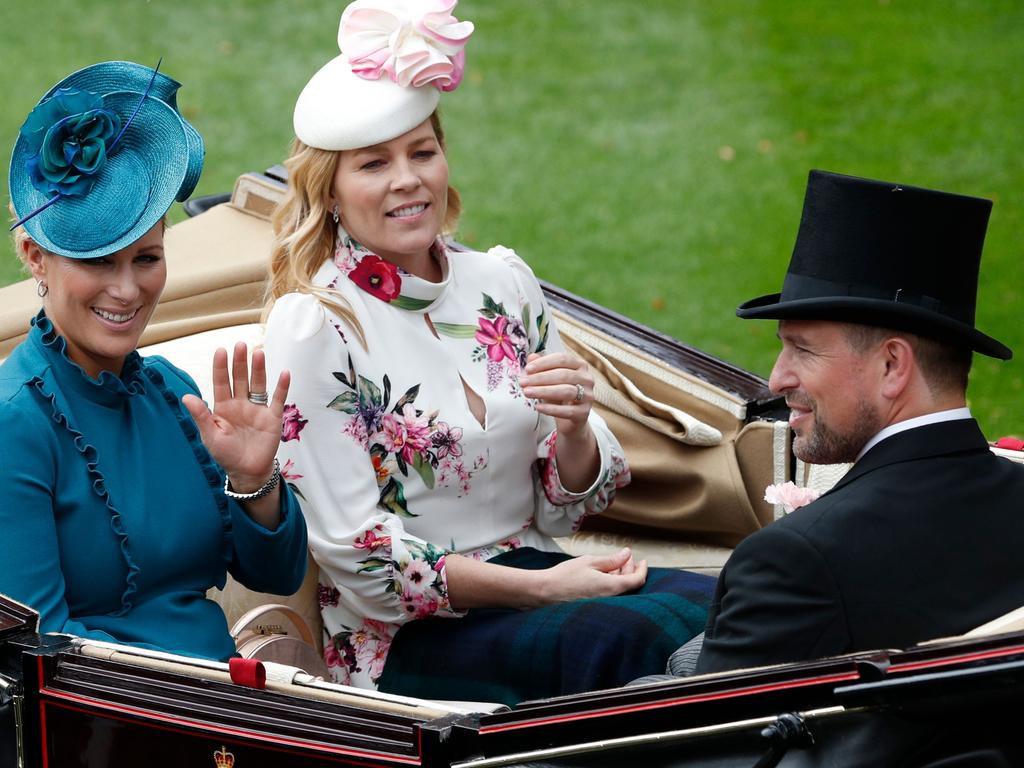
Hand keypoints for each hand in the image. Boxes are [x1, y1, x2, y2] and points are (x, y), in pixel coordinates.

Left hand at [182, 342, 290, 492]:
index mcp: (223, 407)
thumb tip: (186, 397)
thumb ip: (201, 416)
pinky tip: (284, 373)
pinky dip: (282, 387)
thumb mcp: (210, 436)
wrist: (248, 472)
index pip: (221, 382)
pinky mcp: (273, 417)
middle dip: (240, 362)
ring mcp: (257, 409)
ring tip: (258, 352)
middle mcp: (240, 404)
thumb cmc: (226, 455)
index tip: (221, 350)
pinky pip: (278, 399)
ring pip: (258, 384)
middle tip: (240, 345)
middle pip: (240, 378)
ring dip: (259, 369)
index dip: (221, 367)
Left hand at [519, 352, 593, 438]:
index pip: (562, 359)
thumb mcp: (548, 379)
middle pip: (563, 375)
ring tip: (527, 392)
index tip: (527, 369)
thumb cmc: (558, 394)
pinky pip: (567, 411)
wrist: (569, 419)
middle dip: (540, 378)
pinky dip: (551, 409)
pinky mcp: (584, 413)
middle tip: (523, 382)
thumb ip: (541, 367)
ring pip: (566, 391)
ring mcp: (588, 396)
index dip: (544, 363)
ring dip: (543, 391)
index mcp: (580, 365)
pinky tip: (538, 407)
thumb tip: (532, 357)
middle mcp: (587, 379)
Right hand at [536, 548, 647, 604]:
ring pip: (619, 590)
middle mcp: (610, 599)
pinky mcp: (594, 606)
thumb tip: (627, 554)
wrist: (545, 592)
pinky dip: (611, 583)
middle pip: (629, 585)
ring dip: (621, 576)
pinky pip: (610, 594)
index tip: (642, 561)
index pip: (637, 581)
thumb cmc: (565, 576)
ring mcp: (602, 604)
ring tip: (614, 564)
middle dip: (630, 569)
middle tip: (625, 557)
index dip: (642, 570)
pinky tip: (604, 574)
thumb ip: (611, 559)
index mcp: (612, 587)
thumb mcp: (590, 562)